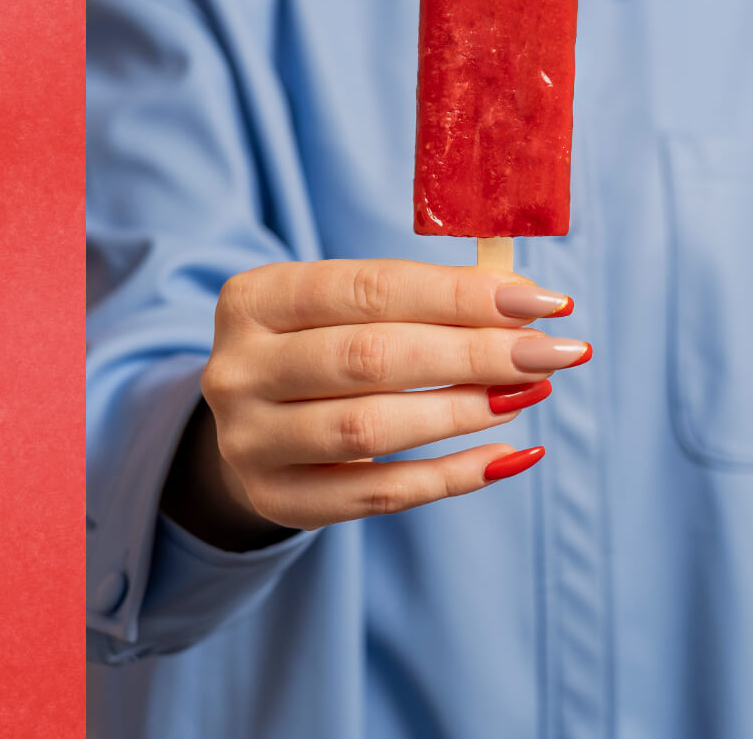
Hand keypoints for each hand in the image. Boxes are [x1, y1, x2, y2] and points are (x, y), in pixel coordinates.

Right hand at [175, 259, 585, 544]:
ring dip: (462, 411)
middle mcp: (236, 369)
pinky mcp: (277, 497)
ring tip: (526, 394)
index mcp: (251, 300)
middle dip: (473, 353)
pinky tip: (507, 455)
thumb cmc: (319, 348)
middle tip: (550, 354)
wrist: (254, 423)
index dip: (458, 295)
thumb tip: (525, 302)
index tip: (541, 301)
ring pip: (370, 429)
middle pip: (368, 359)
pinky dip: (451, 476)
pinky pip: (378, 493)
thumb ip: (418, 299)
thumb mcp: (343, 308)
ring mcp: (248, 440)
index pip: (366, 289)